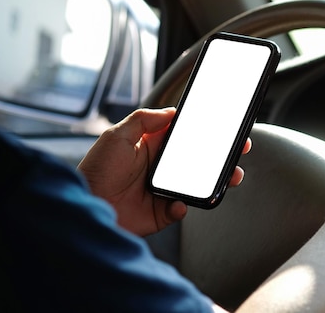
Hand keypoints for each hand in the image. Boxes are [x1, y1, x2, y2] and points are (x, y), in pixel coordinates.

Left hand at [77, 107, 251, 235]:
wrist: (84, 206)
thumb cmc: (95, 171)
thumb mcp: (116, 135)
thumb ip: (144, 120)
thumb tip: (170, 111)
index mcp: (152, 147)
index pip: (186, 137)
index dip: (207, 132)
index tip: (226, 127)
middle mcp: (161, 168)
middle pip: (199, 160)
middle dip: (222, 156)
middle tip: (240, 149)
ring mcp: (163, 190)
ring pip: (198, 184)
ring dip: (217, 180)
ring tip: (232, 176)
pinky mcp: (160, 213)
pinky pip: (180, 209)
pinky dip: (182, 207)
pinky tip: (178, 203)